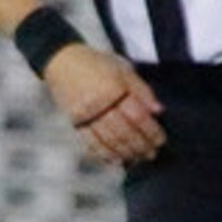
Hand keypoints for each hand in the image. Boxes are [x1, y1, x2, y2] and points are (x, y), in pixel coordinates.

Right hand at [45, 43, 165, 166]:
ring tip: (137, 158)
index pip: (137, 116)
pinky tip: (115, 159)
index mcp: (113, 88)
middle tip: (151, 154)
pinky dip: (104, 154)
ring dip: (125, 153)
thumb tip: (158, 111)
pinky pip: (90, 142)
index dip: (151, 131)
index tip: (160, 140)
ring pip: (108, 140)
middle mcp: (98, 104)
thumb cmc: (95, 63)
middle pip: (124, 132)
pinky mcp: (74, 122)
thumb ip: (141, 90)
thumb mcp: (122, 69)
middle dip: (140, 146)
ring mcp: (85, 115)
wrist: (61, 61)